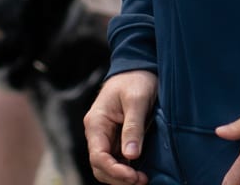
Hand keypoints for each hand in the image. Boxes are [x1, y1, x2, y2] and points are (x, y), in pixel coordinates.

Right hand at [85, 69, 158, 184]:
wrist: (139, 66)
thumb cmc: (137, 79)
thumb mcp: (137, 100)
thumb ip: (133, 127)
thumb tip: (130, 156)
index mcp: (96, 123)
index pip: (98, 157)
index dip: (115, 171)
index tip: (134, 177)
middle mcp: (97, 132)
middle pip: (100, 166)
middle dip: (118, 178)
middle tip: (142, 181)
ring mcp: (106, 136)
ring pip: (107, 165)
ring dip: (122, 176)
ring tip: (142, 180)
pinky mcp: (116, 137)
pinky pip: (116, 158)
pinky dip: (125, 169)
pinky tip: (139, 172)